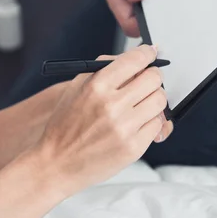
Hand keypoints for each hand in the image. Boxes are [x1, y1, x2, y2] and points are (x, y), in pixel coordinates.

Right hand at [33, 45, 173, 197]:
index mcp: (96, 86)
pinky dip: (152, 121)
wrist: (56, 164)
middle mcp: (112, 105)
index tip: (150, 54)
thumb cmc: (66, 125)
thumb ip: (105, 69)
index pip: (135, 60)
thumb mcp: (77, 88)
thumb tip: (137, 58)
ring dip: (154, 98)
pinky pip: (159, 124)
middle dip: (153, 77)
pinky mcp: (133, 148)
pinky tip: (138, 123)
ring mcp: (124, 128)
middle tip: (147, 80)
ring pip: (160, 100)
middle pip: (154, 78)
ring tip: (141, 103)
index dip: (147, 54)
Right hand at [105, 0, 179, 36]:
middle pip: (147, 25)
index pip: (128, 23)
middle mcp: (134, 0)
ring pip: (163, 17)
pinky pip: (175, 3)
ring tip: (185, 7)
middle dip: (160, 24)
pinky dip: (183, 2)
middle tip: (175, 17)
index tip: (157, 21)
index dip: (141, 27)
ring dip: (174, 15)